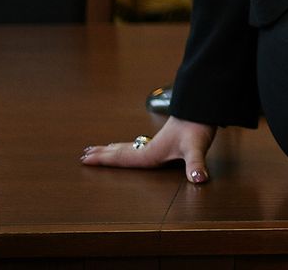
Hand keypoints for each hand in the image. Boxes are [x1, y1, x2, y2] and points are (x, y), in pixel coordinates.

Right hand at [80, 116, 215, 182]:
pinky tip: (132, 147)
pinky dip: (129, 147)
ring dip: (113, 149)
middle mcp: (150, 147)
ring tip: (101, 149)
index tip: (84, 159)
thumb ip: (196, 164)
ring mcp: (157, 142)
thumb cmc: (197, 128)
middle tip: (84, 154)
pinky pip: (139, 145)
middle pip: (120, 151)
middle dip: (103, 154)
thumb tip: (198, 179)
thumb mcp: (196, 148)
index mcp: (151, 153)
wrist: (203, 108)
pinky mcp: (166, 139)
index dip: (103, 160)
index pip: (122, 158)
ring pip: (128, 147)